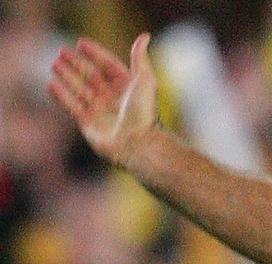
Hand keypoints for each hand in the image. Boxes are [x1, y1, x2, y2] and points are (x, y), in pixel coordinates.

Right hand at [48, 34, 158, 168]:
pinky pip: (72, 107)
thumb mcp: (144, 81)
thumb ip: (140, 58)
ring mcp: (100, 111)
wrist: (138, 144)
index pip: (109, 66)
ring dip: (67, 77)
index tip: (82, 42)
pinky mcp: (89, 124)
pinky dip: (61, 96)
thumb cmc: (144, 113)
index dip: (96, 55)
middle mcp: (114, 99)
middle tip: (62, 51)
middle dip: (77, 64)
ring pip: (80, 90)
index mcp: (128, 88)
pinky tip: (51, 84)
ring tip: (55, 64)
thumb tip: (144, 36)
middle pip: (92, 77)